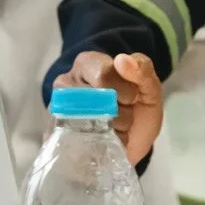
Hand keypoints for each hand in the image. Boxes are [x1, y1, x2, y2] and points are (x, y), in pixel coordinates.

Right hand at [54, 51, 161, 165]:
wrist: (133, 139)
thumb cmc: (138, 107)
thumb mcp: (149, 87)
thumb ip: (143, 69)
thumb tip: (122, 59)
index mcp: (88, 63)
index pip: (103, 74)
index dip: (124, 91)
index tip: (131, 99)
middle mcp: (66, 82)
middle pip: (95, 100)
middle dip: (118, 113)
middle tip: (121, 114)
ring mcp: (57, 109)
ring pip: (87, 122)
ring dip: (109, 131)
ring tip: (112, 128)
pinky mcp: (54, 134)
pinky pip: (76, 141)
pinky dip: (98, 145)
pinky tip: (104, 141)